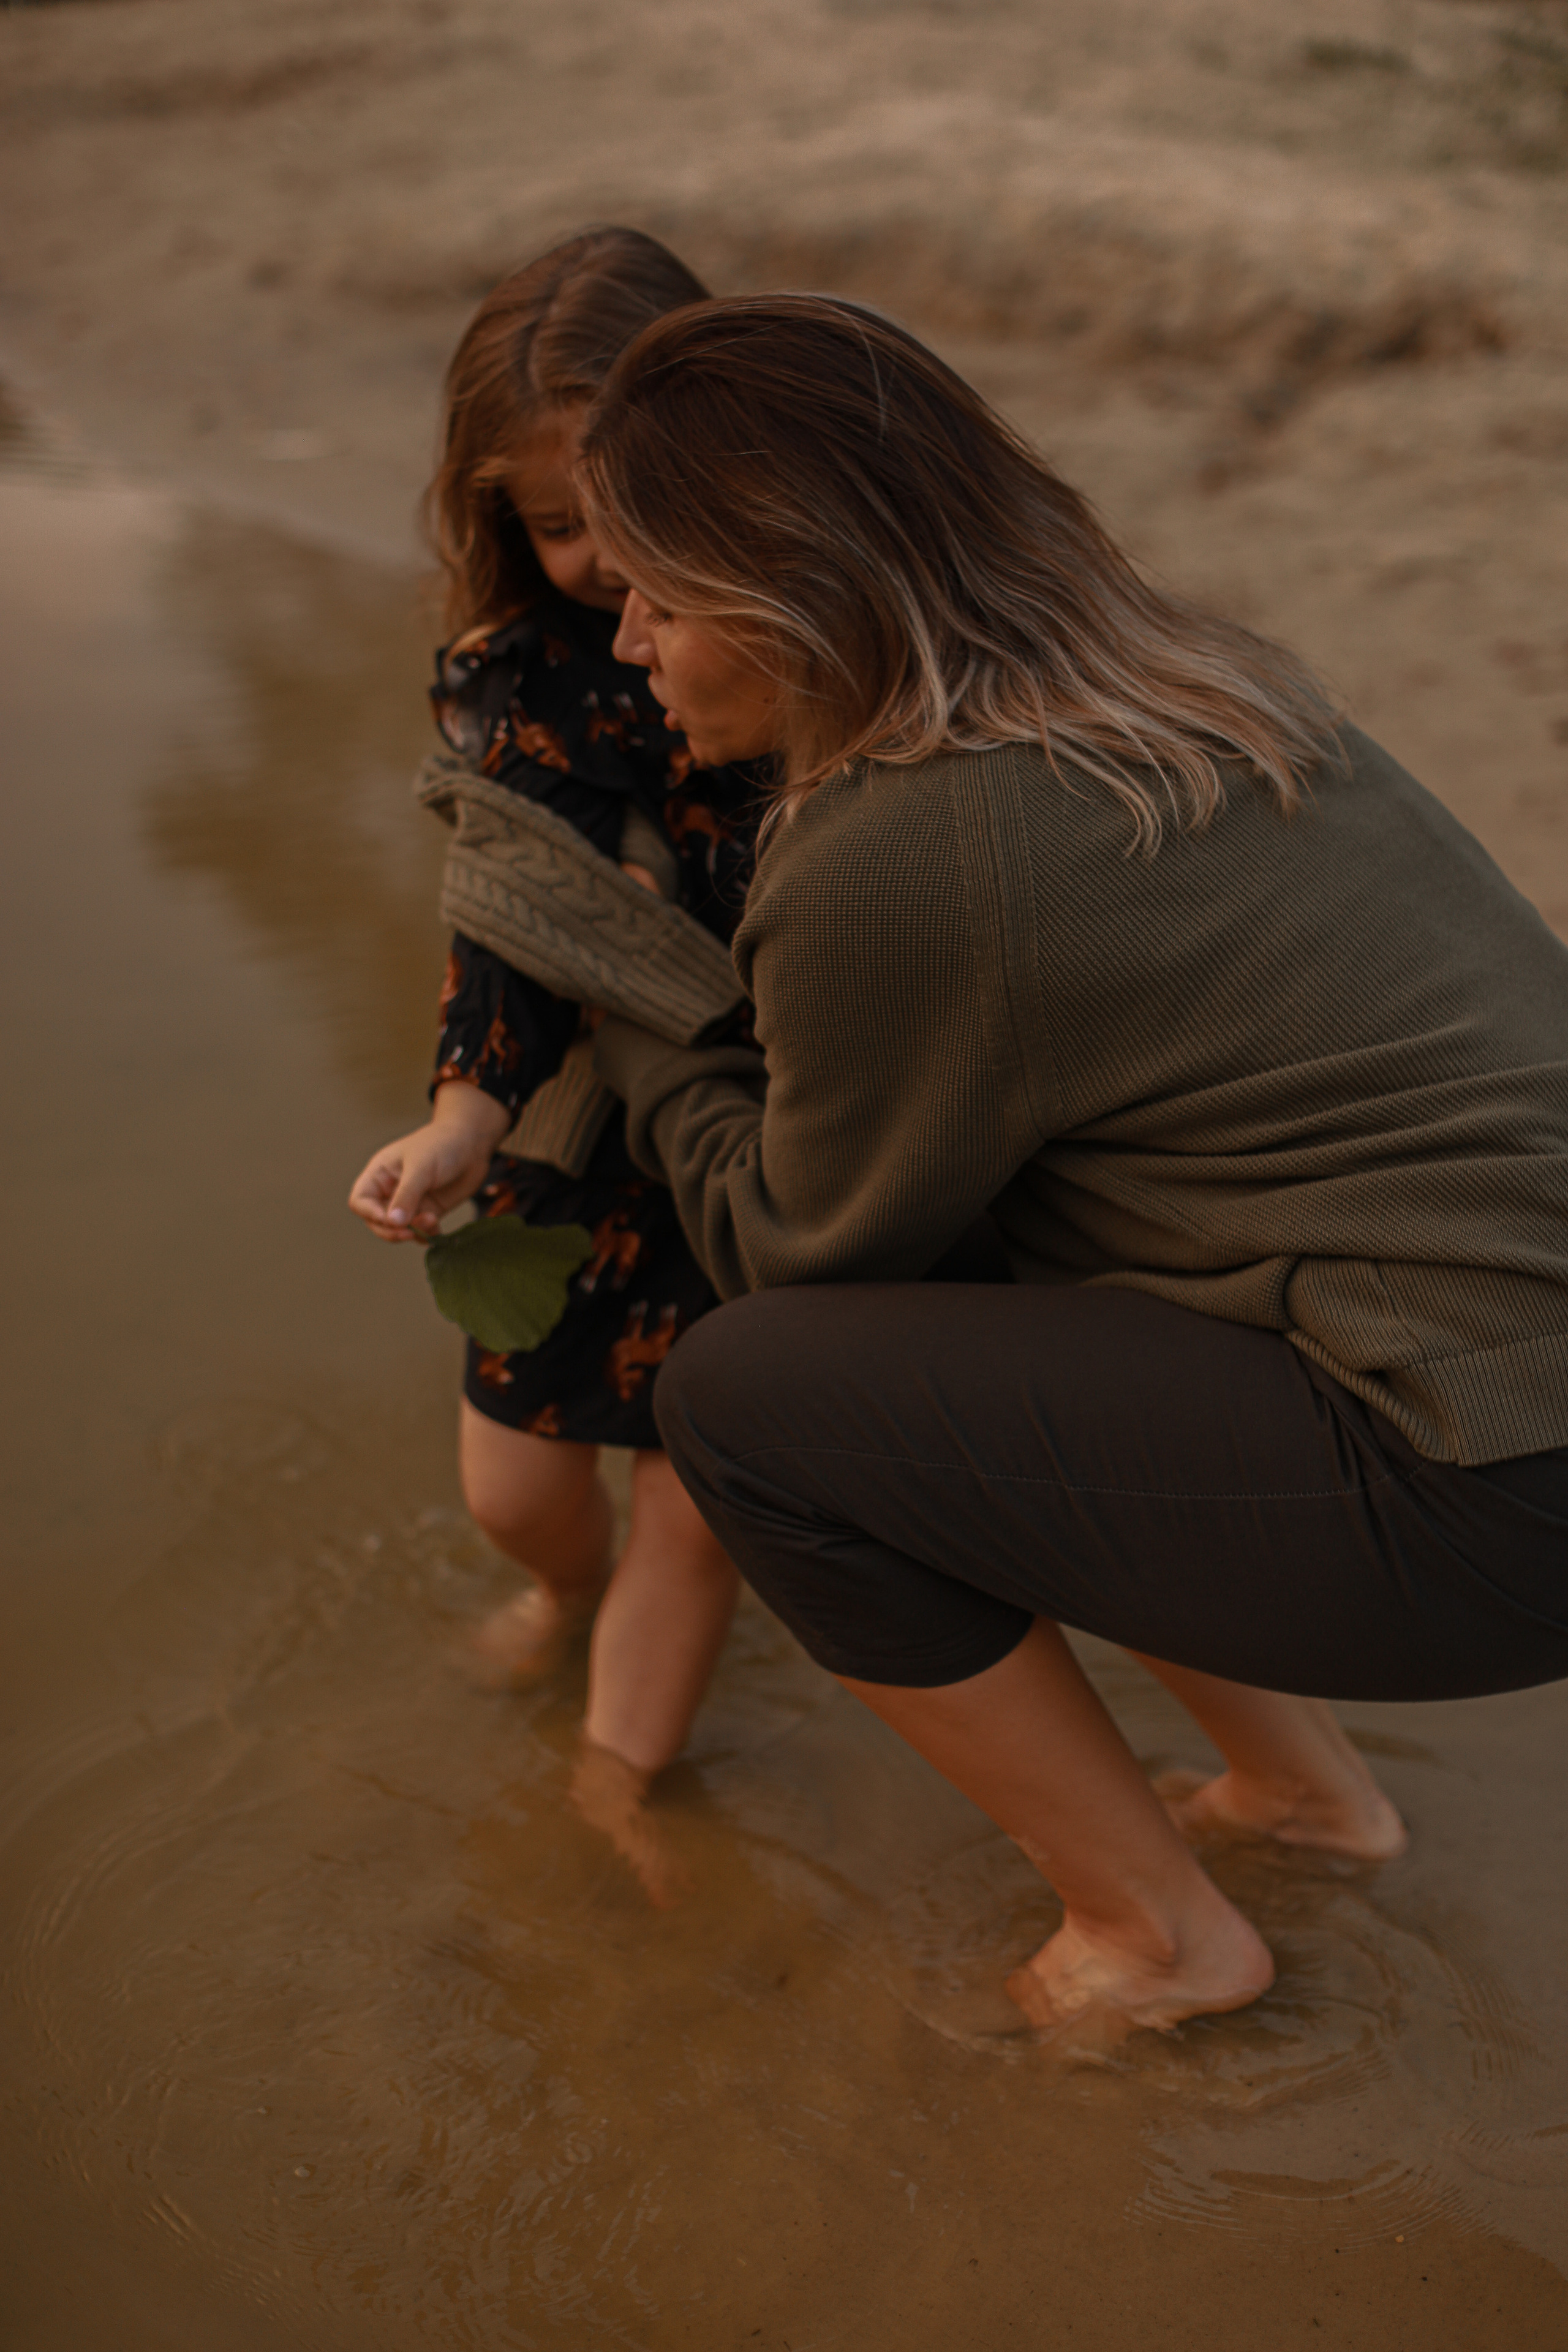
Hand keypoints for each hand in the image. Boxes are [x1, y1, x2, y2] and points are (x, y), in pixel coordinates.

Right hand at [347, 1080, 511, 1242]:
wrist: (471, 1143)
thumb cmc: (442, 1145)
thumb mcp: (421, 1167)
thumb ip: (407, 1195)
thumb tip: (392, 1222)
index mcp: (380, 1174)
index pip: (360, 1201)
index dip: (370, 1214)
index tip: (389, 1220)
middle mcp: (391, 1190)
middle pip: (376, 1221)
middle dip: (391, 1230)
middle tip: (409, 1232)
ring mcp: (410, 1202)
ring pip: (399, 1229)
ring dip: (413, 1232)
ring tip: (431, 1221)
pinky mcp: (428, 1210)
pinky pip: (420, 1231)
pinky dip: (426, 1235)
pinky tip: (436, 1231)